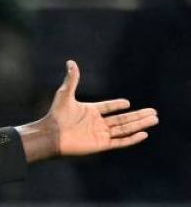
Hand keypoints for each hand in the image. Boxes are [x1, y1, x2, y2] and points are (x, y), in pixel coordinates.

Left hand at [19, 61, 157, 161]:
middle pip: (122, 119)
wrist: (51, 135)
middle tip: (154, 112)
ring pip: (124, 129)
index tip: (127, 103)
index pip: (107, 108)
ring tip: (154, 119)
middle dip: (138, 116)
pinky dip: (132, 138)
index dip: (117, 105)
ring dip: (139, 124)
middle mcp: (96, 123)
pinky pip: (120, 142)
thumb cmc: (56, 115)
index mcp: (90, 112)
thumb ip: (72, 79)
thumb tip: (70, 62)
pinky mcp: (101, 144)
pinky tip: (144, 133)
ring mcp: (100, 134)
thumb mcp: (65, 94)